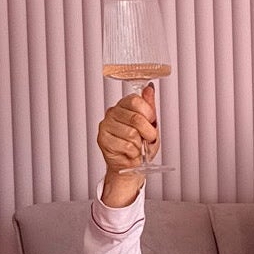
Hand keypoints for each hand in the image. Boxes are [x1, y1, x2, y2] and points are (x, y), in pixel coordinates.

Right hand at [96, 85, 156, 203]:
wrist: (132, 165)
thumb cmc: (141, 145)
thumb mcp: (150, 124)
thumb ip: (149, 106)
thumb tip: (149, 88)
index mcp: (124, 105)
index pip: (136, 101)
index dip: (148, 114)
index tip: (151, 122)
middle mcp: (113, 112)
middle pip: (136, 118)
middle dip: (148, 133)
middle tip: (147, 138)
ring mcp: (106, 125)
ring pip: (131, 134)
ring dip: (140, 145)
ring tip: (137, 146)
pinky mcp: (102, 139)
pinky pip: (125, 145)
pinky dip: (133, 152)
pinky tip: (129, 152)